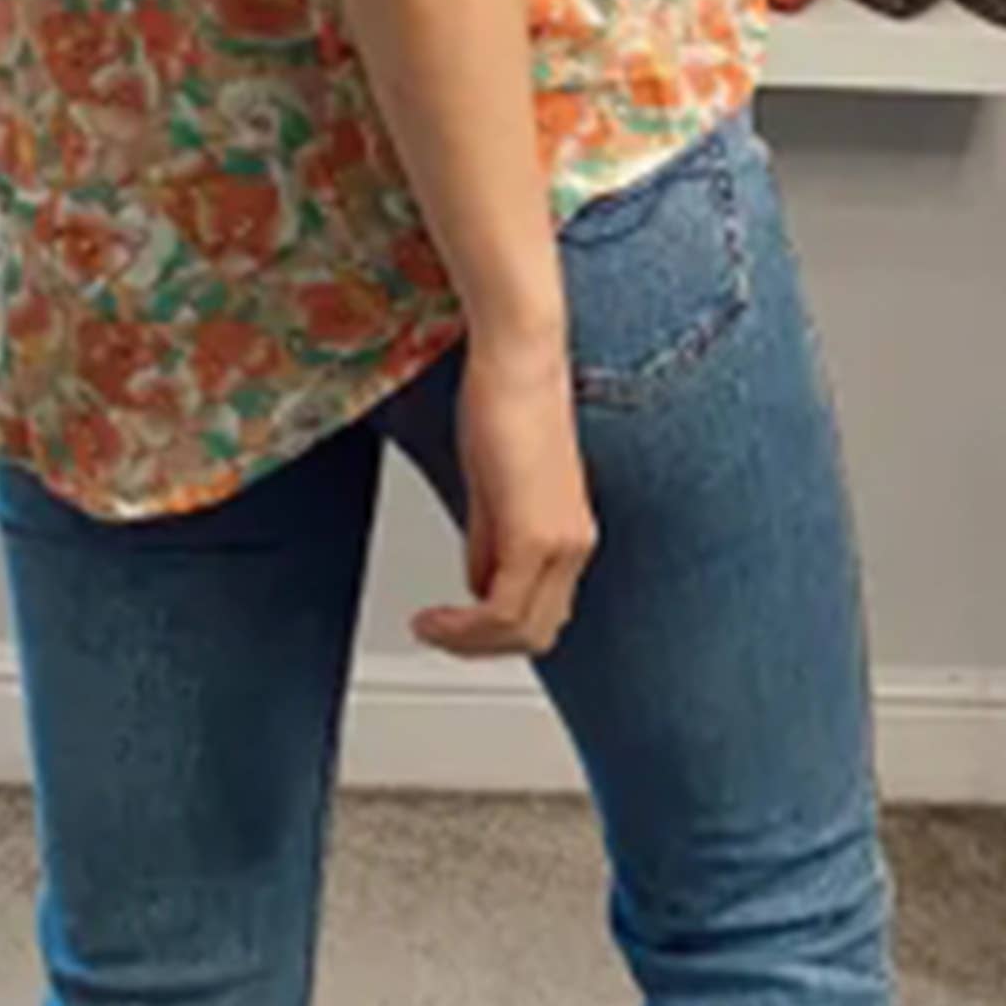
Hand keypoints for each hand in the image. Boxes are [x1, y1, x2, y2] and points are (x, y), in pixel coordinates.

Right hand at [411, 331, 598, 660]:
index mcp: (570, 534)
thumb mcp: (492, 486)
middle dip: (480, 647)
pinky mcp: (537, 535)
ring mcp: (562, 542)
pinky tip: (435, 618)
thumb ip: (489, 539)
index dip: (493, 633)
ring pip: (523, 631)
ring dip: (468, 642)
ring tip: (430, 628)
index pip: (542, 613)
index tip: (450, 627)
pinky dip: (465, 626)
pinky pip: (504, 610)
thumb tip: (477, 581)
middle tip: (437, 636)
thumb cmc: (508, 400)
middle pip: (537, 634)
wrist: (521, 358)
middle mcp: (575, 544)